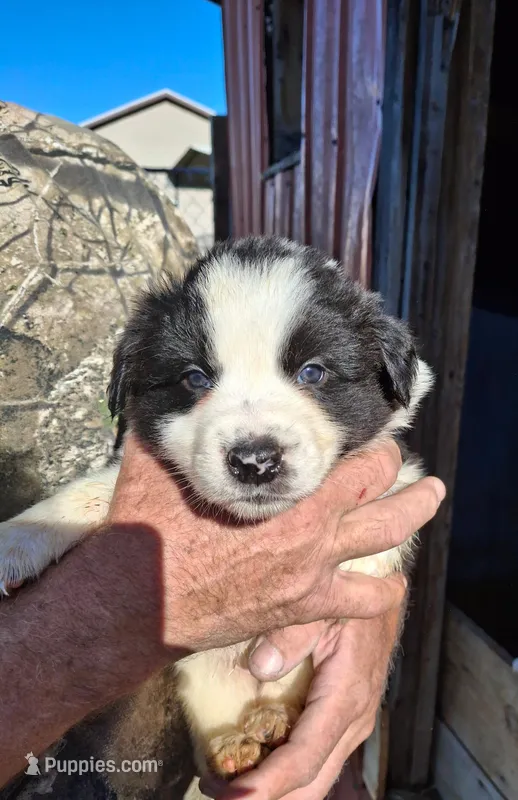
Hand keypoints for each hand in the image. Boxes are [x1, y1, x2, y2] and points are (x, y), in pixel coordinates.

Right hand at [107, 435, 442, 654]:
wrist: (140, 601)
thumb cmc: (152, 531)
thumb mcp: (162, 462)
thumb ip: (181, 427)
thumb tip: (176, 391)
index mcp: (289, 488)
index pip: (351, 455)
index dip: (369, 439)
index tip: (372, 429)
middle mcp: (315, 527)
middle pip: (380, 488)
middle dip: (394, 468)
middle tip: (398, 458)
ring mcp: (315, 570)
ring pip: (387, 537)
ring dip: (413, 513)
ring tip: (430, 497)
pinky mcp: (304, 608)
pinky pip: (363, 603)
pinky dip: (383, 593)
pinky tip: (392, 586)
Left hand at [201, 599, 403, 799]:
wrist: (381, 593)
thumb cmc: (349, 596)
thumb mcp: (323, 604)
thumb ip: (292, 633)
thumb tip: (259, 667)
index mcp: (346, 697)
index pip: (305, 757)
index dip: (268, 784)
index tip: (233, 797)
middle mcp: (352, 721)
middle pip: (310, 783)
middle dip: (264, 797)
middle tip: (216, 792)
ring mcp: (350, 725)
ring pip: (313, 779)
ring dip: (272, 789)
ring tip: (223, 783)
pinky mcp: (343, 722)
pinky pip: (314, 760)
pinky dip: (282, 774)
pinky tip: (250, 764)